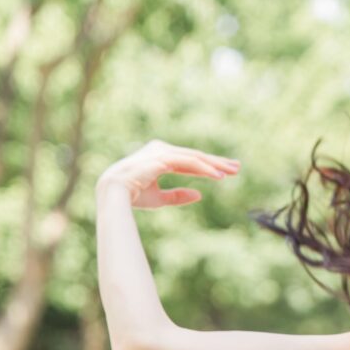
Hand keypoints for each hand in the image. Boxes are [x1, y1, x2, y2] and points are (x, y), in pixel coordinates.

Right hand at [97, 140, 240, 208]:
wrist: (113, 194)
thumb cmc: (132, 196)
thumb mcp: (159, 199)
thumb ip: (178, 196)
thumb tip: (200, 195)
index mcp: (159, 156)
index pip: (189, 161)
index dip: (208, 166)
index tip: (225, 172)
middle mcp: (161, 150)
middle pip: (195, 156)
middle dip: (217, 162)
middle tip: (237, 167)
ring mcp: (162, 152)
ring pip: (195, 157)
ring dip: (215, 165)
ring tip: (232, 171)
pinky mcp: (162, 158)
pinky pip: (189, 163)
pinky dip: (205, 169)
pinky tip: (218, 176)